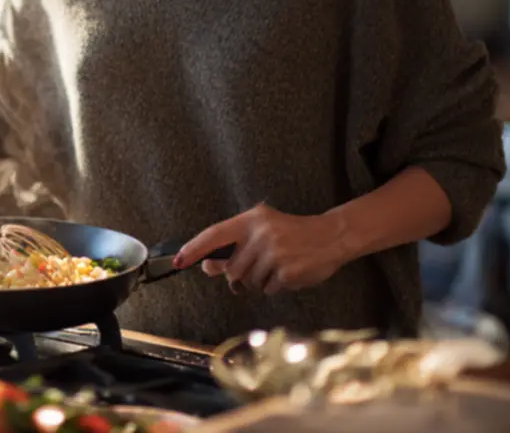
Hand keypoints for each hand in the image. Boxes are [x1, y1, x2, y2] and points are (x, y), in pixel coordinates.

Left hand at [175, 204, 349, 294]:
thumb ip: (233, 250)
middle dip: (242, 276)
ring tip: (279, 266)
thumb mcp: (261, 234)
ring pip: (249, 283)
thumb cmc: (293, 235)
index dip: (194, 248)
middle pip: (233, 270)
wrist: (331, 236)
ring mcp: (274, 253)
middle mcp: (261, 233)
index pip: (214, 234)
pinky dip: (276, 287)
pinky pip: (268, 290)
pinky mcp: (287, 271)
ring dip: (261, 282)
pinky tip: (290, 273)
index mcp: (251, 220)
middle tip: (261, 268)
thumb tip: (206, 266)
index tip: (177, 261)